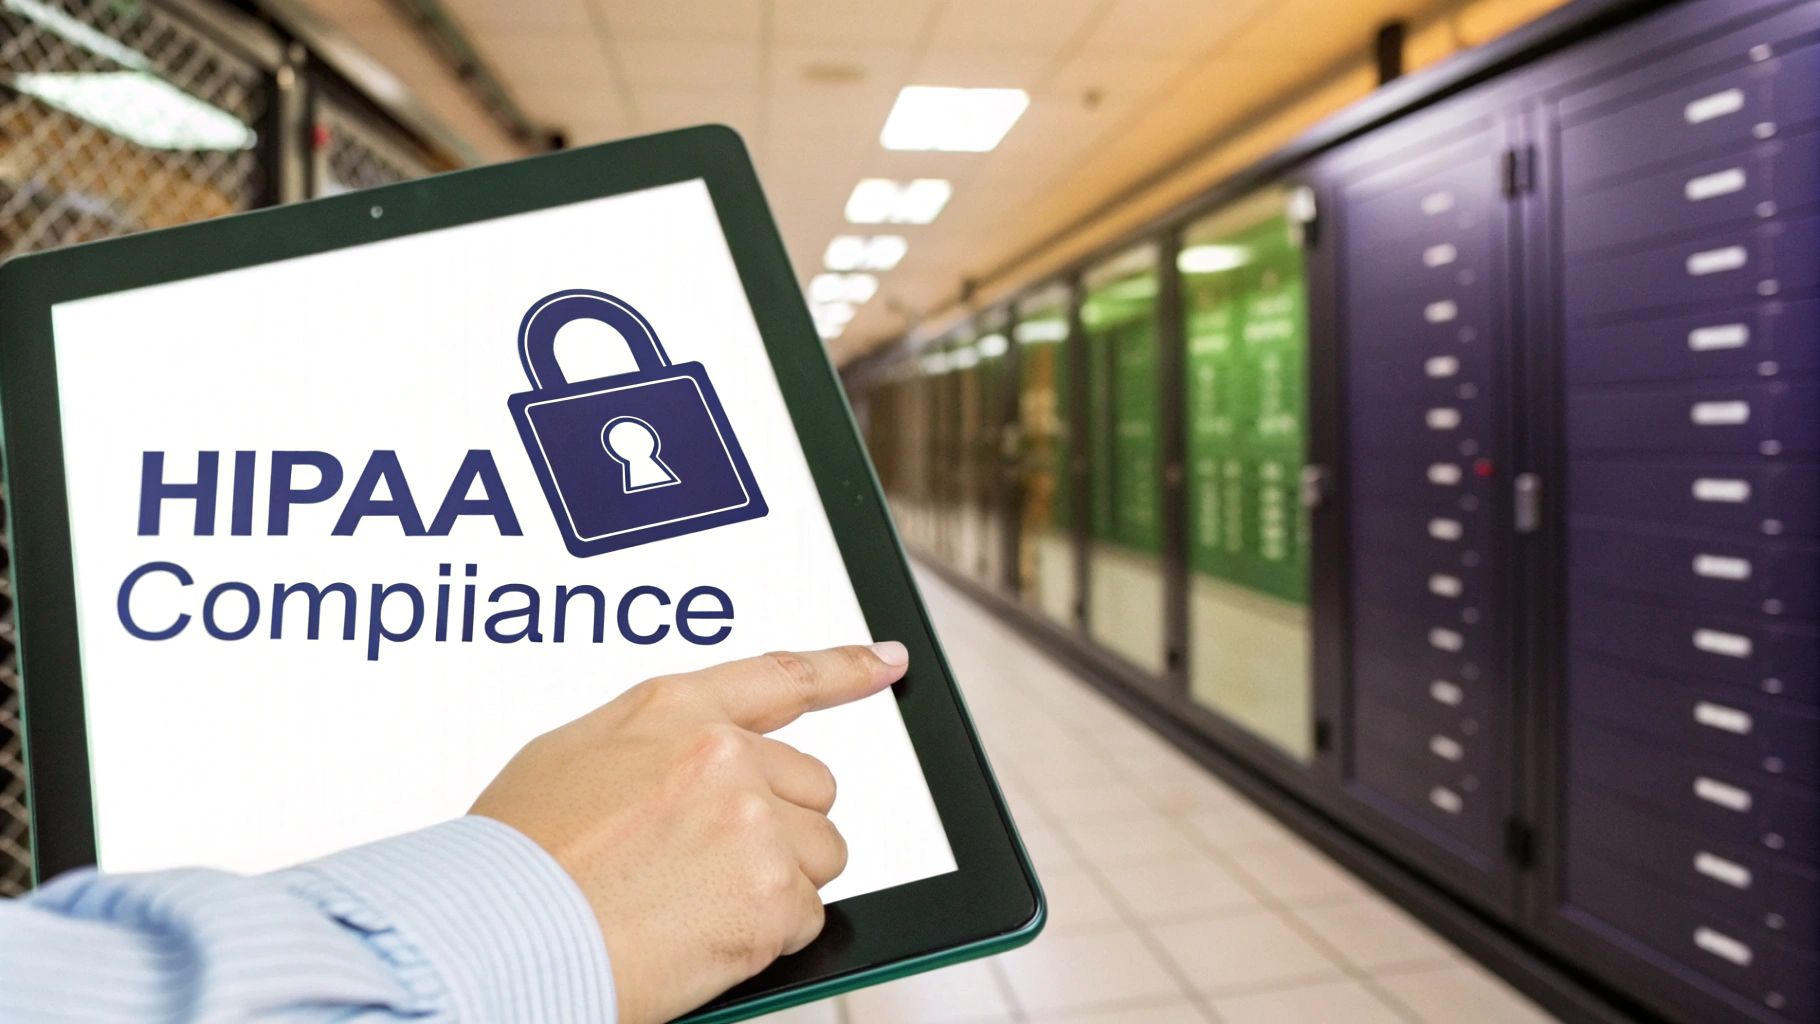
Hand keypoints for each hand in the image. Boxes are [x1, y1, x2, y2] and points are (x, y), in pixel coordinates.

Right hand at [470, 642, 909, 1023]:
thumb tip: (688, 764)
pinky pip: (807, 916)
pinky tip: (700, 935)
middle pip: (810, 787)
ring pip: (818, 853)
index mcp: (671, 711)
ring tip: (694, 902)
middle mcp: (723, 756)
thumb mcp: (568, 760)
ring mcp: (753, 823)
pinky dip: (765, 936)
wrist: (491, 937)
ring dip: (774, 883)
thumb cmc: (512, 862)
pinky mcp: (771, 894)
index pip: (780, 677)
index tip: (886, 663)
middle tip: (709, 865)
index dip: (844, 669)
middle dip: (777, 828)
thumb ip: (649, 748)